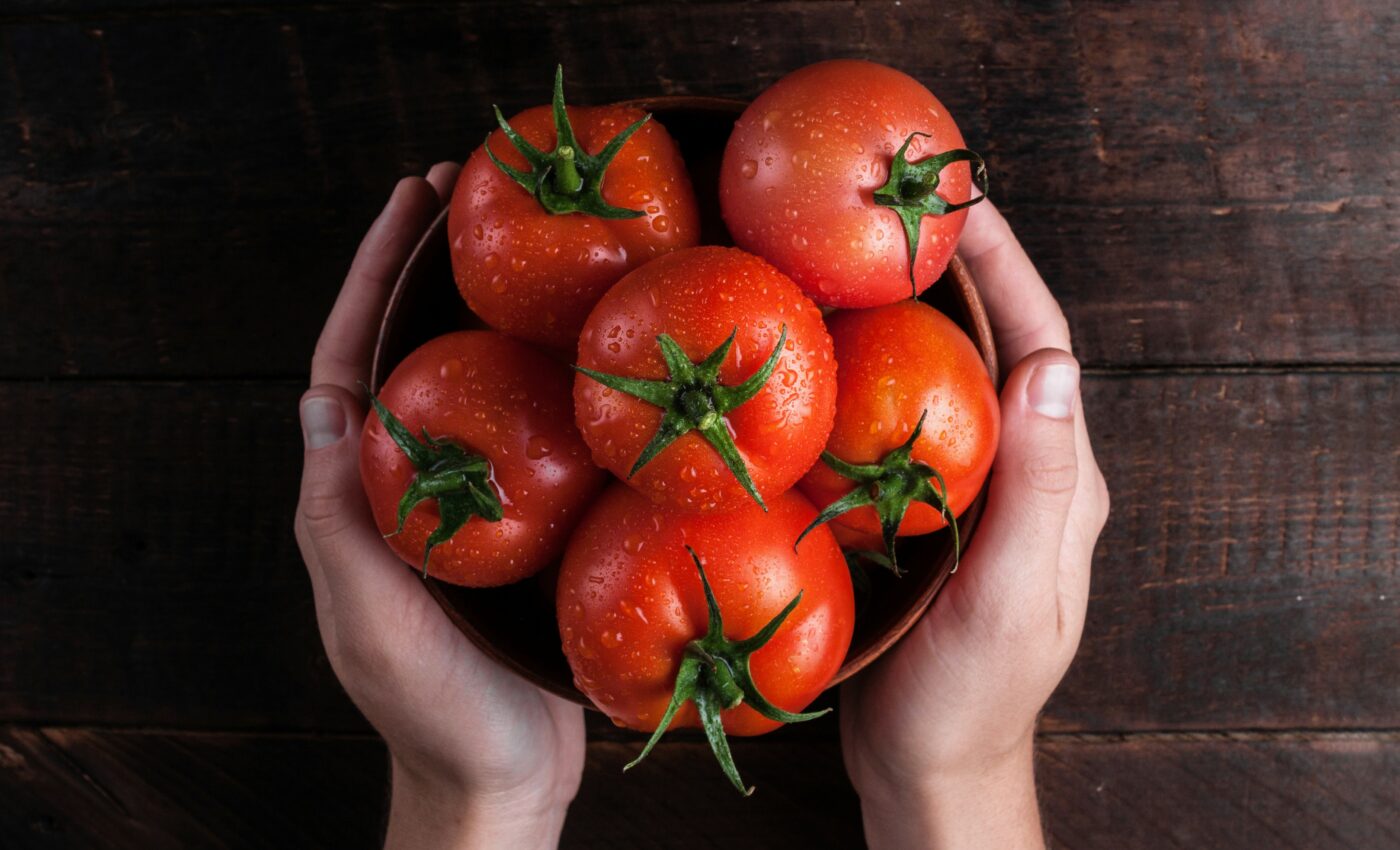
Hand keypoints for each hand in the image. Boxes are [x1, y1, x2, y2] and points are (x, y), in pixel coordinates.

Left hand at [293, 165, 583, 849]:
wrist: (503, 777)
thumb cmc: (433, 708)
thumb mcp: (370, 615)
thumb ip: (339, 520)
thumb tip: (321, 401)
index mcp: (359, 496)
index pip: (351, 363)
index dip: (373, 277)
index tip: (410, 203)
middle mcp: (409, 486)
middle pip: (415, 354)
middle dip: (433, 271)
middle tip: (475, 193)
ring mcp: (469, 504)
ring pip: (476, 386)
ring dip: (495, 313)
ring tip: (537, 246)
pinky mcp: (526, 527)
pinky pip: (534, 436)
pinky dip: (553, 381)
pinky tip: (595, 352)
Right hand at [840, 201, 1109, 848]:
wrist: (929, 762)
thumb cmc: (969, 696)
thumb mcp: (1008, 597)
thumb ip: (1036, 489)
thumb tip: (1053, 367)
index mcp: (1059, 483)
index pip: (1042, 348)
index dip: (1007, 269)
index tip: (963, 201)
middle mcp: (1025, 473)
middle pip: (999, 346)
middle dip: (962, 270)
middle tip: (901, 206)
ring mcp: (976, 491)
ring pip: (952, 377)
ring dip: (919, 311)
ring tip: (862, 253)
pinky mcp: (927, 510)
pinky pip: (909, 420)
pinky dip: (880, 371)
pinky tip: (835, 351)